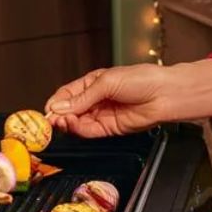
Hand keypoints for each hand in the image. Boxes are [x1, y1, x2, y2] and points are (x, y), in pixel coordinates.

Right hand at [45, 59, 211, 136]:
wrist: (165, 94)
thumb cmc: (142, 79)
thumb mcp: (107, 82)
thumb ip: (83, 97)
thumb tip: (61, 107)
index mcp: (93, 83)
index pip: (68, 94)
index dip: (56, 102)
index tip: (46, 110)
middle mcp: (96, 100)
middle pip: (70, 110)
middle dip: (58, 115)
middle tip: (49, 120)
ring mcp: (102, 115)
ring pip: (78, 122)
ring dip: (67, 124)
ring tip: (60, 122)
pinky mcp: (110, 129)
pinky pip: (90, 131)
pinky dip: (79, 130)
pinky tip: (72, 126)